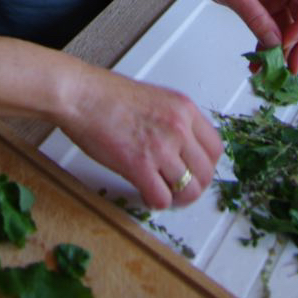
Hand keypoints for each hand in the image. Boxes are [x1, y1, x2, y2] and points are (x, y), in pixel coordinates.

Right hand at [60, 62, 222, 210]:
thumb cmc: (107, 95)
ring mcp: (160, 147)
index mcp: (184, 109)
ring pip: (188, 190)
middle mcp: (178, 127)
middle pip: (205, 173)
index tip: (195, 171)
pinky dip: (156, 202)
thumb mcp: (154, 98)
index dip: (206, 165)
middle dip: (194, 186)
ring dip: (176, 198)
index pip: (215, 148)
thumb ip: (173, 120)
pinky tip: (146, 194)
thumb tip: (180, 145)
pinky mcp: (139, 166)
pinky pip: (161, 198)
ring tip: (164, 194)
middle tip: (181, 189)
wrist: (82, 96)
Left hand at [185, 0, 297, 73]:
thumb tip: (275, 43)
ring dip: (282, 48)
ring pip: (289, 26)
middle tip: (291, 67)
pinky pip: (273, 27)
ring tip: (272, 69)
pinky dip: (268, 44)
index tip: (287, 43)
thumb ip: (257, 18)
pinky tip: (260, 60)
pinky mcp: (265, 3)